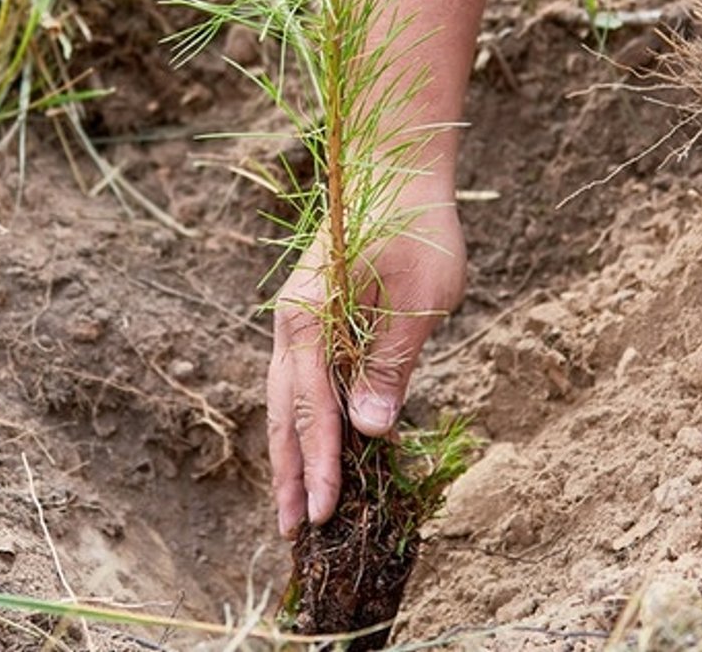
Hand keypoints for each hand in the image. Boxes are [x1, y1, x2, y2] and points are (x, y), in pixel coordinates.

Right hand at [267, 189, 464, 536]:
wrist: (393, 165)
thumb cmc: (414, 225)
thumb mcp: (418, 297)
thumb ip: (391, 363)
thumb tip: (370, 430)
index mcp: (310, 321)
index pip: (313, 412)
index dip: (319, 469)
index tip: (322, 518)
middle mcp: (292, 325)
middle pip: (283, 416)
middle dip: (290, 476)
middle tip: (291, 535)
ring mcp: (298, 321)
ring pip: (285, 402)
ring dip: (291, 455)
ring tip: (293, 507)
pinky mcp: (313, 318)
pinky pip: (301, 383)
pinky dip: (303, 423)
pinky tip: (315, 450)